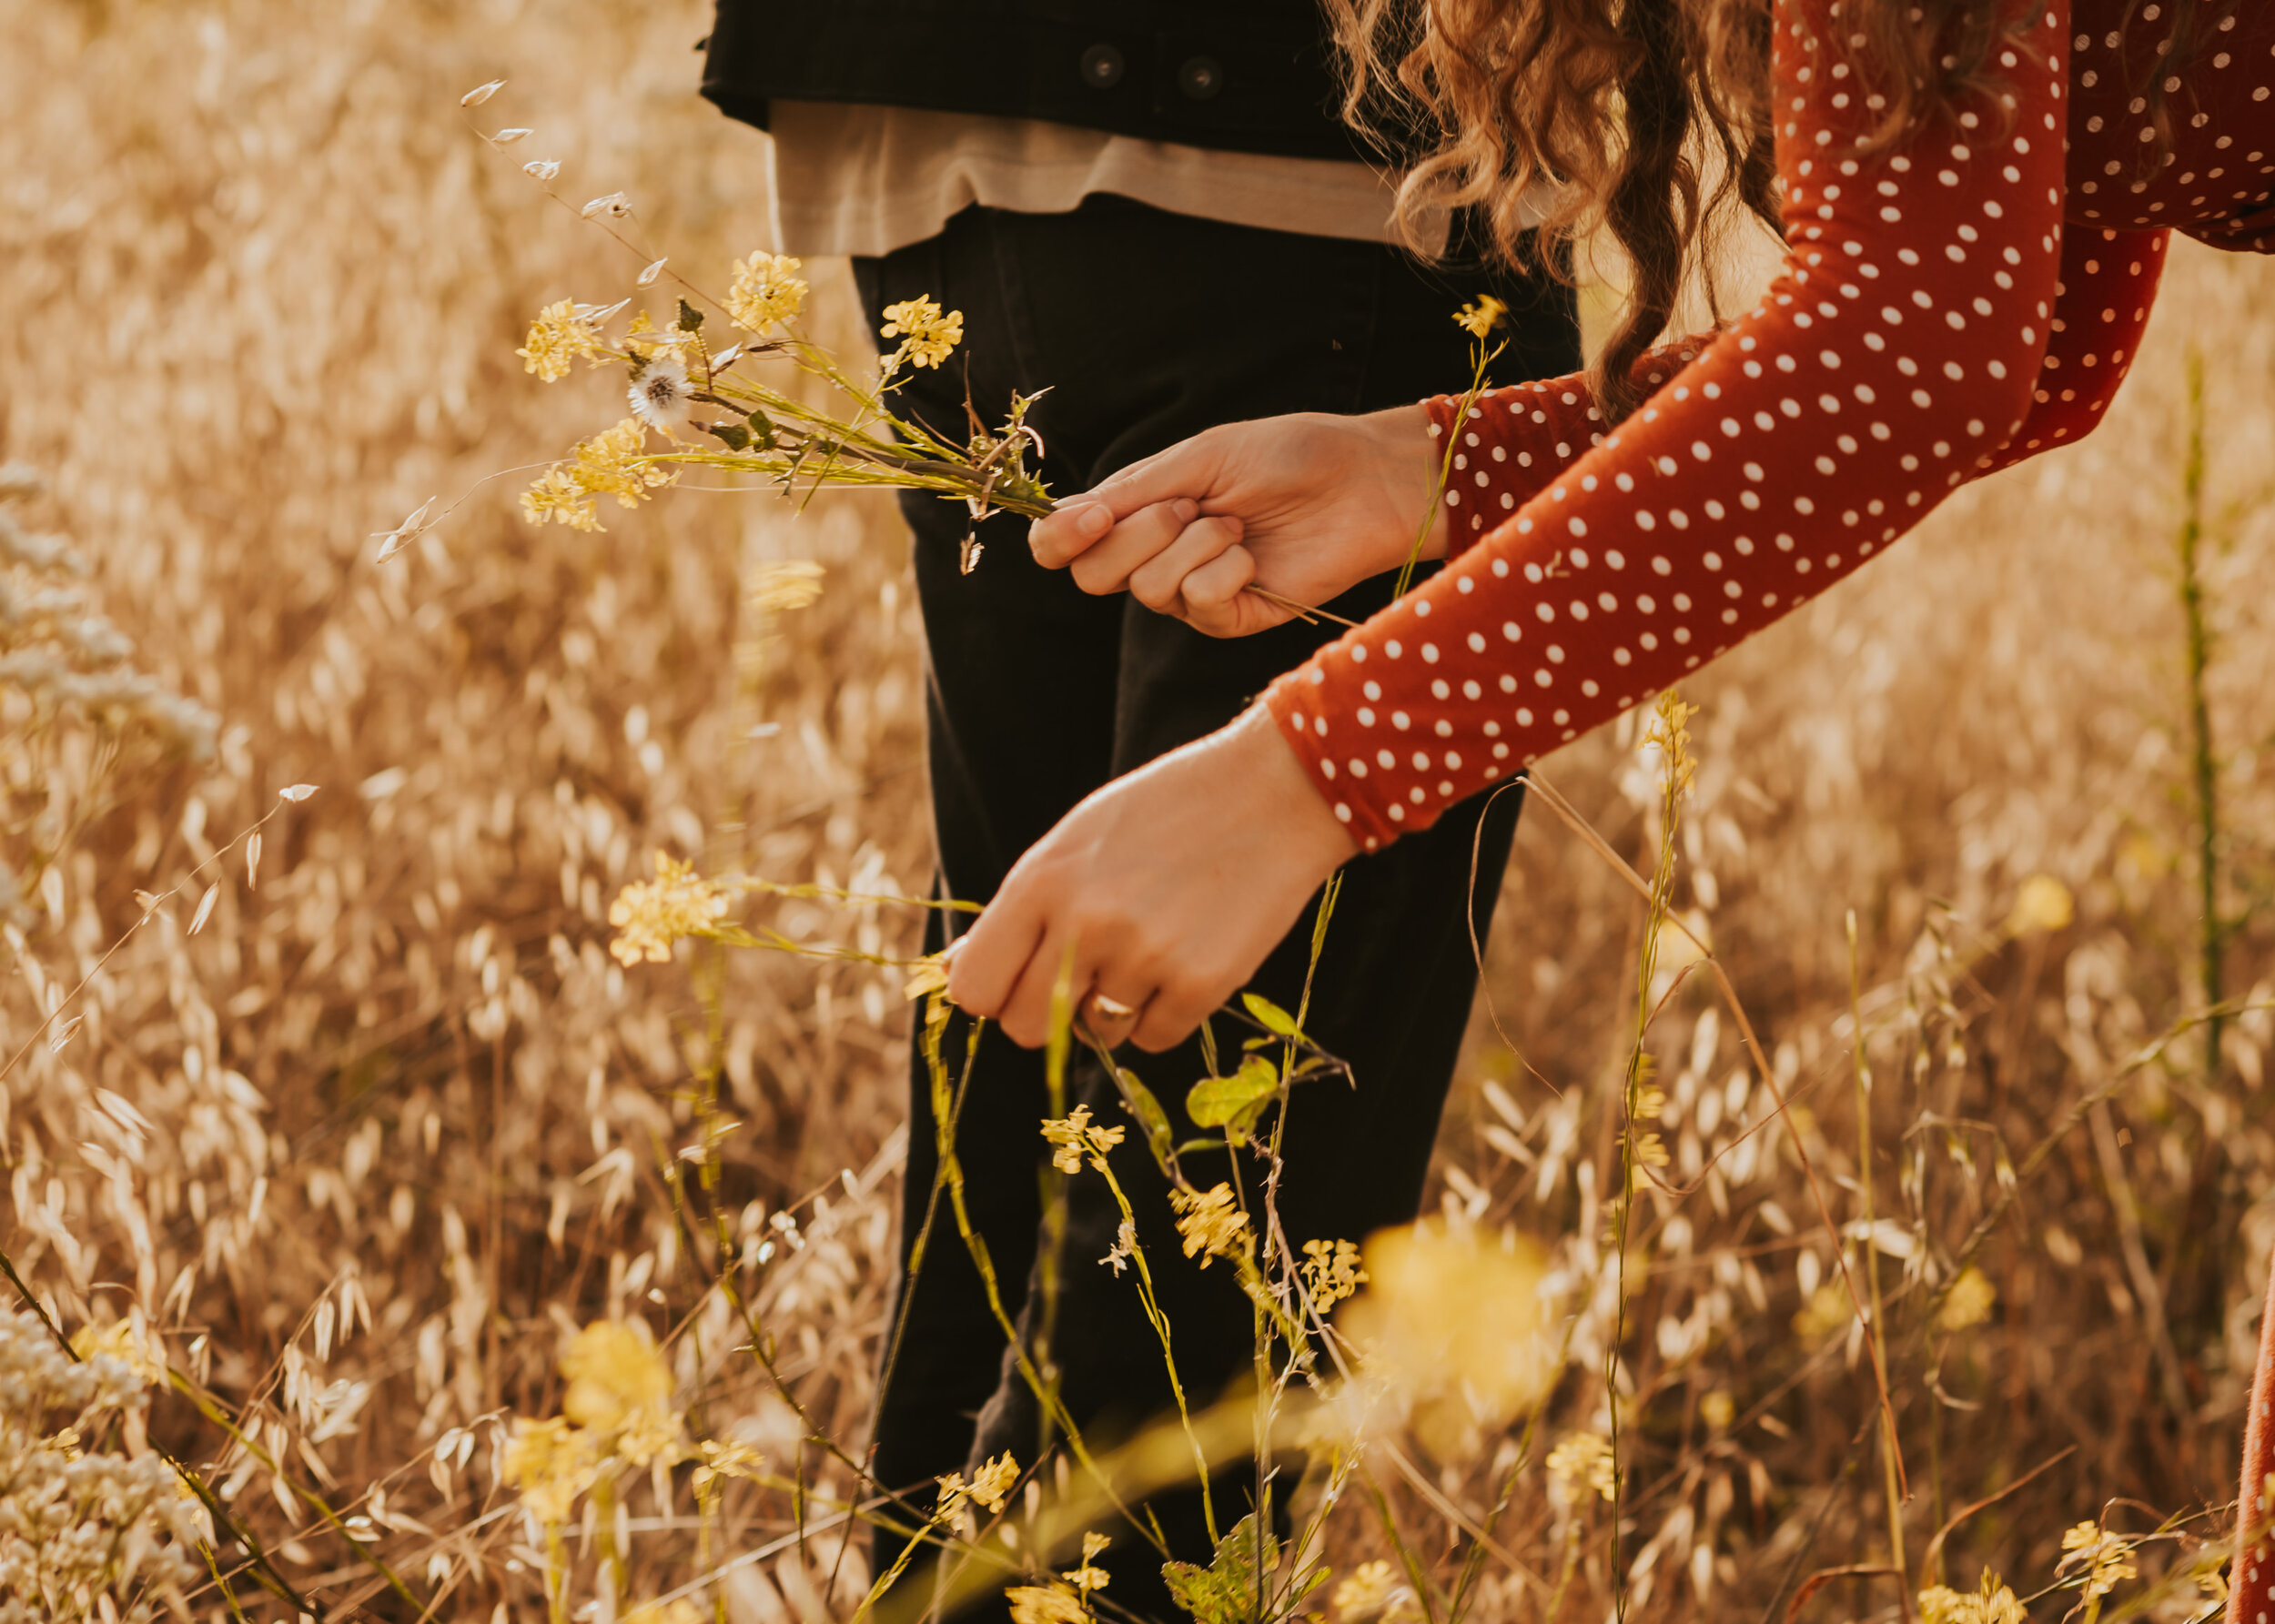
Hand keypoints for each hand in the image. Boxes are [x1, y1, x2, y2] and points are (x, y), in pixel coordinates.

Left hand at [945, 706, 1359, 1050]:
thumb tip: (959, 972)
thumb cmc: (1167, 811)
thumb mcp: (1076, 840)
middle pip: (1026, 1027)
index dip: (994, 992)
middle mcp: (1083, 925)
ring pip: (1095, 1037)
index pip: (974, 987)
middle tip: (1089, 974)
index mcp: (1041, 882)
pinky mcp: (1199, 985)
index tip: (1019, 980)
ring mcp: (1142, 959)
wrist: (1274, 793)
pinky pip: (1153, 1040)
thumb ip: (1020, 909)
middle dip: (1050, 1013)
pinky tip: (1186, 959)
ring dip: (1115, 1009)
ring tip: (1149, 950)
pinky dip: (1164, 1014)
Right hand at [1027, 405, 1448, 636]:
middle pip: (1092, 575)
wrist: (1362, 482)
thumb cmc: (1288, 456)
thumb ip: (1135, 489)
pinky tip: (1254, 555)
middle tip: (1191, 505)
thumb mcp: (1201, 457)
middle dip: (1134, 535)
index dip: (1060, 537)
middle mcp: (1155, 557)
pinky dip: (1223, 572)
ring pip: (1145, 591)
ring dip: (1192, 546)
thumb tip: (1070, 515)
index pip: (1062, 544)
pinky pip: (1195, 605)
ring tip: (1237, 524)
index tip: (1092, 515)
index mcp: (1138, 511)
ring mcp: (1192, 593)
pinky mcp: (1231, 619)